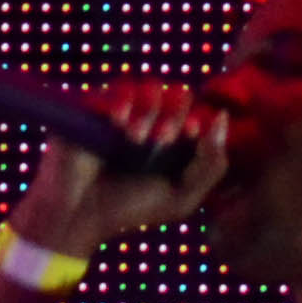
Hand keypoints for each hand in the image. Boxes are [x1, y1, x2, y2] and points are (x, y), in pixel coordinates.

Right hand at [10, 74, 225, 261]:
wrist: (80, 216)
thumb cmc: (130, 210)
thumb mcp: (182, 198)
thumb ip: (211, 165)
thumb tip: (221, 119)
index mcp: (175, 142)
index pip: (199, 113)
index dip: (199, 117)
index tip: (191, 134)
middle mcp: (151, 123)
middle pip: (178, 93)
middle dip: (174, 113)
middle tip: (161, 140)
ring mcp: (122, 114)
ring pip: (148, 86)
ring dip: (148, 109)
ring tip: (135, 139)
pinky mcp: (94, 109)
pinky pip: (114, 88)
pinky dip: (121, 101)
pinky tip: (118, 123)